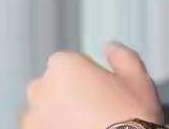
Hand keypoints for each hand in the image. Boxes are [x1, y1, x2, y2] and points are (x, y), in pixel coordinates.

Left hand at [20, 41, 164, 128]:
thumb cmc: (129, 116)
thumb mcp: (137, 77)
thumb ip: (121, 55)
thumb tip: (110, 47)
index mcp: (63, 65)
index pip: (69, 63)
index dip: (87, 76)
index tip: (100, 91)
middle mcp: (40, 89)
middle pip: (51, 86)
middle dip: (66, 95)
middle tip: (92, 111)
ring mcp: (31, 120)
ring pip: (42, 114)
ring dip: (56, 117)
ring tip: (83, 127)